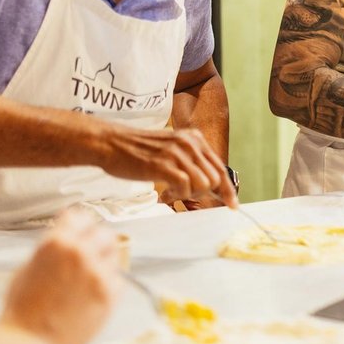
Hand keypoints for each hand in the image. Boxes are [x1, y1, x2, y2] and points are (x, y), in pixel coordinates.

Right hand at [0, 209, 117, 343]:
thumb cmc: (22, 310)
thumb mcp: (29, 268)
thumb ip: (52, 250)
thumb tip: (65, 237)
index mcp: (56, 242)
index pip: (80, 216)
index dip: (80, 225)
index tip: (81, 231)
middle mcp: (80, 252)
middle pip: (104, 233)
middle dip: (97, 242)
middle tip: (90, 256)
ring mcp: (98, 272)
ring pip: (115, 255)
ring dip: (105, 261)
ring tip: (89, 279)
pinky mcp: (110, 293)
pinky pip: (118, 279)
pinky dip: (109, 283)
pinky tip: (93, 295)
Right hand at [100, 126, 237, 208]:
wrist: (111, 143)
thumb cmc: (138, 151)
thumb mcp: (171, 149)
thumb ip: (191, 161)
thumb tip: (209, 185)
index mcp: (194, 138)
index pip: (220, 167)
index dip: (227, 189)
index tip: (233, 204)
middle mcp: (189, 144)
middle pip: (215, 179)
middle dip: (203, 193)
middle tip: (182, 193)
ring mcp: (177, 154)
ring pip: (203, 185)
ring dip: (188, 194)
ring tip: (171, 191)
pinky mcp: (164, 166)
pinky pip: (186, 188)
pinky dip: (177, 196)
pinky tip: (164, 193)